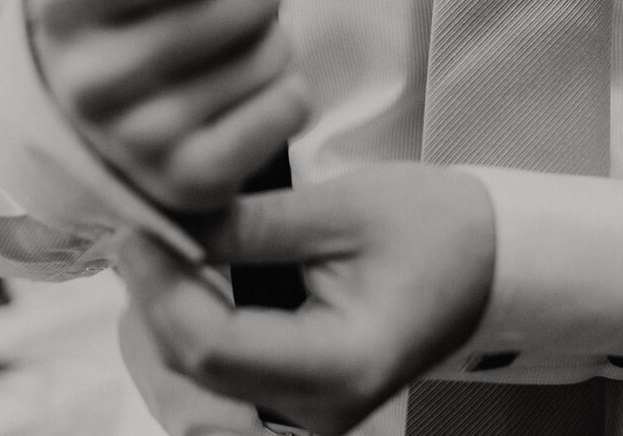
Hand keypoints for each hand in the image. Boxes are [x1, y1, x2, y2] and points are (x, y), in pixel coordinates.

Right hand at [25, 0, 310, 212]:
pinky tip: (253, 85)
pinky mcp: (186, 182)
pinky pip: (285, 110)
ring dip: (273, 37)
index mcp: (64, 3)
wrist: (86, 124)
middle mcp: (90, 79)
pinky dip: (288, 89)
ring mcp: (137, 139)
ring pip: (272, 52)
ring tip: (237, 41)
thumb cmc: (115, 11)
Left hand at [116, 164, 497, 434]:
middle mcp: (321, 414)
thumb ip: (250, 222)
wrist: (484, 260)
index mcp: (342, 366)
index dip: (161, 288)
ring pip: (187, 401)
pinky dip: (181, 346)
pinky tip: (182, 292)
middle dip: (150, 309)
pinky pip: (209, 397)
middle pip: (189, 386)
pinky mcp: (292, 409)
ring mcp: (306, 421)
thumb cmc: (434, 228)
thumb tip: (165, 219)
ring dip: (157, 330)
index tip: (138, 228)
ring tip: (160, 258)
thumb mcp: (344, 207)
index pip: (214, 351)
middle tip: (142, 236)